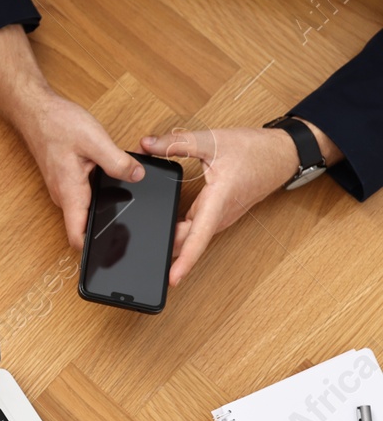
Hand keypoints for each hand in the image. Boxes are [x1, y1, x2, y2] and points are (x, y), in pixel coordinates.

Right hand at [11, 87, 144, 247]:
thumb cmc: (57, 124)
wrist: (36, 112)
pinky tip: (111, 180)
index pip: (77, 235)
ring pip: (86, 209)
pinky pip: (85, 194)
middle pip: (85, 225)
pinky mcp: (67, 179)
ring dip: (104, 207)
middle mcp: (65, 195)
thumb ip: (118, 162)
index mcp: (70, 192)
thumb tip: (138, 176)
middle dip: (106, 228)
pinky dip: (100, 192)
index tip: (113, 251)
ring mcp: (64, 188)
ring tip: (124, 200)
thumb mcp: (95, 141)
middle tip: (131, 229)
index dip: (93, 248)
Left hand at [139, 125, 332, 285]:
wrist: (282, 154)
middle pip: (187, 239)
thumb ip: (177, 143)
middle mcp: (219, 216)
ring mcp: (219, 217)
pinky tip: (161, 230)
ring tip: (144, 245)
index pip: (199, 237)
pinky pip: (195, 229)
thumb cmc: (255, 150)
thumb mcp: (213, 141)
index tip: (172, 279)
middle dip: (165, 248)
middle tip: (138, 254)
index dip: (185, 260)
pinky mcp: (217, 215)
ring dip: (170, 240)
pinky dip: (178, 231)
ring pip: (190, 235)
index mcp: (218, 201)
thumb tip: (147, 145)